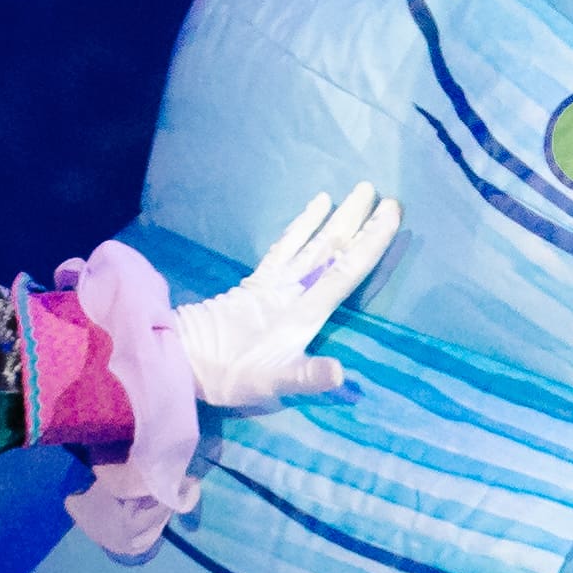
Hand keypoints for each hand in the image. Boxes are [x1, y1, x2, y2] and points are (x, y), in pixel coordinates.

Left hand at [170, 188, 402, 408]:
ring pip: (312, 242)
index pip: (344, 272)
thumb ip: (307, 376)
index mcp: (303, 313)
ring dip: (336, 217)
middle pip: (331, 249)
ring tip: (357, 190)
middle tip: (383, 193)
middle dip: (358, 222)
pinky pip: (285, 245)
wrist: (182, 359)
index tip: (390, 214)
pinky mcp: (258, 280)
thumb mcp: (272, 383)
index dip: (369, 244)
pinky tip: (315, 206)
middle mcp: (292, 290)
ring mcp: (274, 282)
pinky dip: (302, 224)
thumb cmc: (232, 376)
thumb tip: (340, 372)